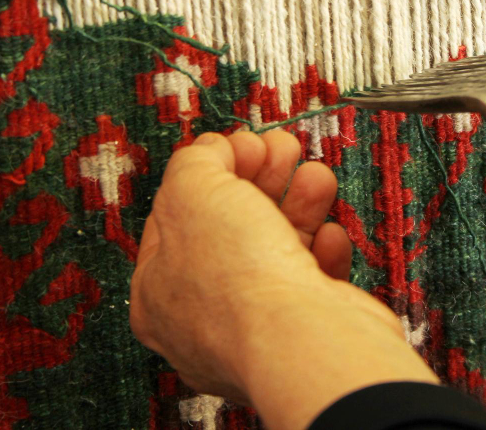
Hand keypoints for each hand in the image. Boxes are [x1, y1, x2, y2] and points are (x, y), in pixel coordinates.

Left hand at [130, 131, 436, 429]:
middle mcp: (203, 317)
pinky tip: (329, 232)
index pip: (177, 217)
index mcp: (157, 292)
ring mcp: (257, 327)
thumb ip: (196, 161)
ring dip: (298, 204)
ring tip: (315, 175)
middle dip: (260, 180)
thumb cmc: (238, 278)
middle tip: (281, 149)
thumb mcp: (194, 189)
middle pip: (231, 229)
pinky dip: (322, 250)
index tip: (240, 144)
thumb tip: (211, 149)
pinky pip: (312, 282)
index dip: (211, 172)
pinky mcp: (306, 331)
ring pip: (276, 251)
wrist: (305, 340)